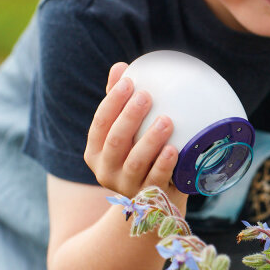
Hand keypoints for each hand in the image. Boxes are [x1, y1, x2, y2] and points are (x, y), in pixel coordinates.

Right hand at [84, 62, 186, 207]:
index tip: (129, 82)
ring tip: (166, 120)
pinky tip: (174, 149)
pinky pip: (156, 180)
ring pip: (134, 162)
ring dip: (150, 140)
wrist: (155, 202)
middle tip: (147, 95)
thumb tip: (120, 67)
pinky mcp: (148, 199)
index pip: (100, 123)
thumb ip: (121, 103)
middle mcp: (106, 171)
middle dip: (129, 117)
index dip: (112, 102)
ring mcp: (126, 187)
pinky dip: (163, 164)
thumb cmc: (140, 156)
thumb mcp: (128, 132)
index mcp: (96, 152)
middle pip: (115, 141)